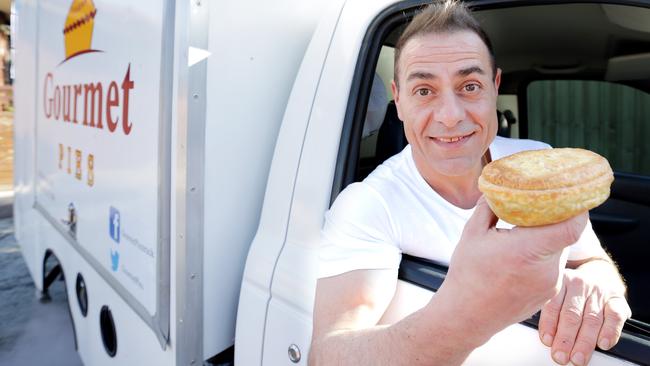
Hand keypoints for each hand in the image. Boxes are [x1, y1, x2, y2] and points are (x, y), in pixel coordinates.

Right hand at [439, 196, 588, 344]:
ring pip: (560, 249)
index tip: (567, 194)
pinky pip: (554, 265)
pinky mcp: (549, 293)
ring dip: (548, 238)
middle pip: (565, 234)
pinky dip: (543, 255)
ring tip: (524, 233)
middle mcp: (545, 269)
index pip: (571, 227)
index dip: (576, 208)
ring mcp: (550, 284)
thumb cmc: (468, 275)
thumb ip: (489, 206)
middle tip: (540, 207)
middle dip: (554, 219)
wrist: (467, 315)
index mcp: (526, 250)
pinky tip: (522, 255)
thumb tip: (498, 188)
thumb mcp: (472, 233)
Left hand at [538, 264, 630, 364]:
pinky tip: (603, 344)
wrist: (597, 275)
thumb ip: (550, 312)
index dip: (549, 325)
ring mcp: (599, 292)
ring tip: (578, 358)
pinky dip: (610, 332)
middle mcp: (579, 285)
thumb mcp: (556, 294)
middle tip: (560, 356)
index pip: (552, 305)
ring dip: (585, 342)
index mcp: (560, 282)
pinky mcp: (617, 299)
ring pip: (592, 319)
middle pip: (572, 315)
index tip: (547, 341)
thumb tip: (544, 338)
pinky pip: (615, 317)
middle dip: (565, 339)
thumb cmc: (571, 292)